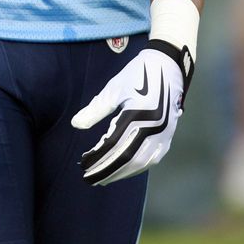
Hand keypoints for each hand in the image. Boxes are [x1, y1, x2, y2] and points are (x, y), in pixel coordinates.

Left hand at [71, 43, 191, 185]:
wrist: (167, 65)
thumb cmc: (137, 74)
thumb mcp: (114, 89)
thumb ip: (95, 109)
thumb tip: (76, 124)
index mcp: (138, 115)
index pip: (113, 145)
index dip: (97, 157)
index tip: (83, 163)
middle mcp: (153, 128)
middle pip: (126, 158)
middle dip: (106, 171)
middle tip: (90, 178)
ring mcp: (163, 134)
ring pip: (140, 162)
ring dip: (120, 173)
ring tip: (103, 178)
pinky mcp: (168, 136)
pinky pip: (152, 159)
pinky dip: (136, 168)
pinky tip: (124, 170)